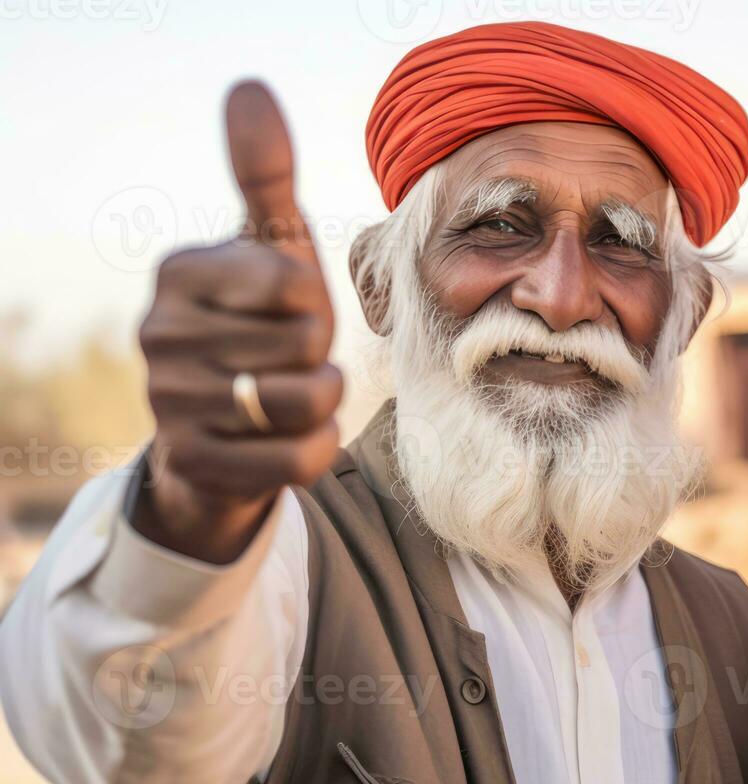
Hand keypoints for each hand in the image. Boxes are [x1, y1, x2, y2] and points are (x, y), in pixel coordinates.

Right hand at [133, 81, 341, 562]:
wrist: (222, 430)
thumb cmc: (260, 322)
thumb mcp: (269, 248)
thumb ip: (265, 175)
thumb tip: (249, 87)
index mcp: (179, 272)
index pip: (294, 281)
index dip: (314, 301)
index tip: (287, 309)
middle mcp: (158, 334)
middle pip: (306, 343)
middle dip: (318, 354)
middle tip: (287, 358)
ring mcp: (169, 403)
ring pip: (307, 401)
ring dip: (322, 400)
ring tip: (289, 392)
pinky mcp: (194, 464)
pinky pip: (298, 458)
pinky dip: (315, 448)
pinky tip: (289, 436)